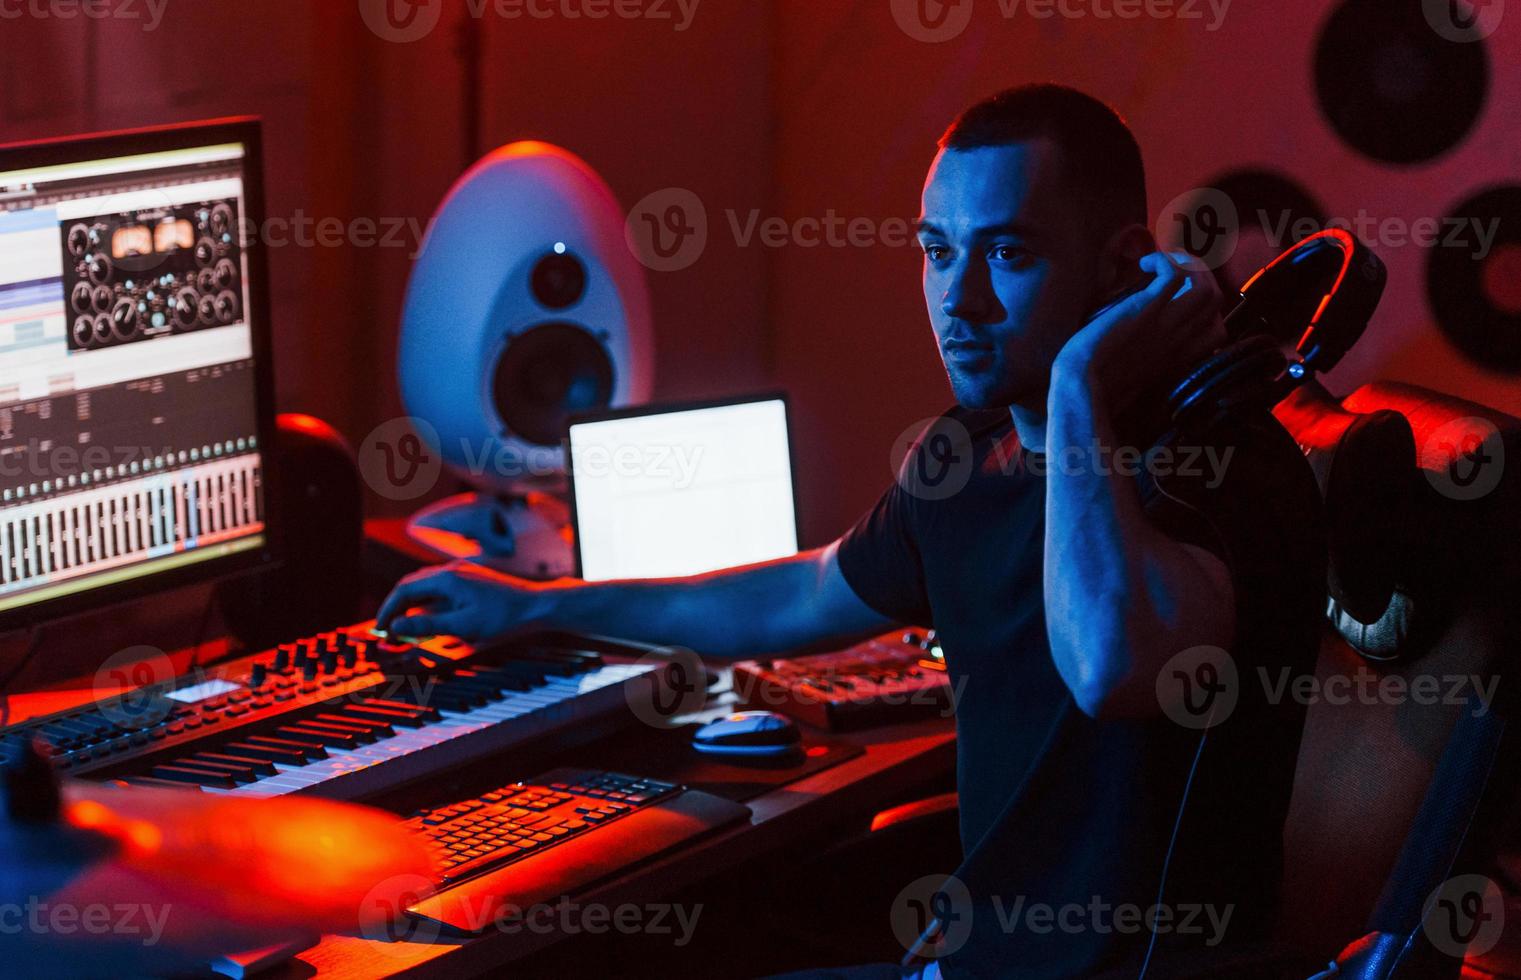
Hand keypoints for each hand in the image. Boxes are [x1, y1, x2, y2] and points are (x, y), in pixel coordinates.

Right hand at [375, 561, 544, 640]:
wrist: (537, 605)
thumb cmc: (504, 616)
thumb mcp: (463, 626)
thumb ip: (427, 626)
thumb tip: (397, 627)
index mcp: (447, 578)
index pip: (404, 590)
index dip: (388, 610)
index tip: (380, 629)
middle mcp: (452, 571)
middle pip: (412, 585)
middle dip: (397, 607)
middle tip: (388, 631)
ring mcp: (462, 573)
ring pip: (426, 587)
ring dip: (413, 606)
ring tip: (405, 628)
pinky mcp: (470, 580)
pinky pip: (441, 589)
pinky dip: (429, 604)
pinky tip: (430, 619)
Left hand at [1053, 251, 1226, 411]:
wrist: (1085, 382)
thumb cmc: (1101, 383)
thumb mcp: (1137, 378)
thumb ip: (1150, 363)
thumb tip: (1144, 350)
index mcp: (1180, 357)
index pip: (1218, 332)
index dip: (1209, 311)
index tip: (1184, 300)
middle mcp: (1180, 339)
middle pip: (1216, 302)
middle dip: (1202, 277)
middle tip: (1176, 271)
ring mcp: (1167, 323)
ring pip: (1206, 288)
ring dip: (1190, 266)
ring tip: (1166, 263)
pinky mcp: (1147, 308)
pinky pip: (1175, 274)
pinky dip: (1165, 261)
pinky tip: (1145, 264)